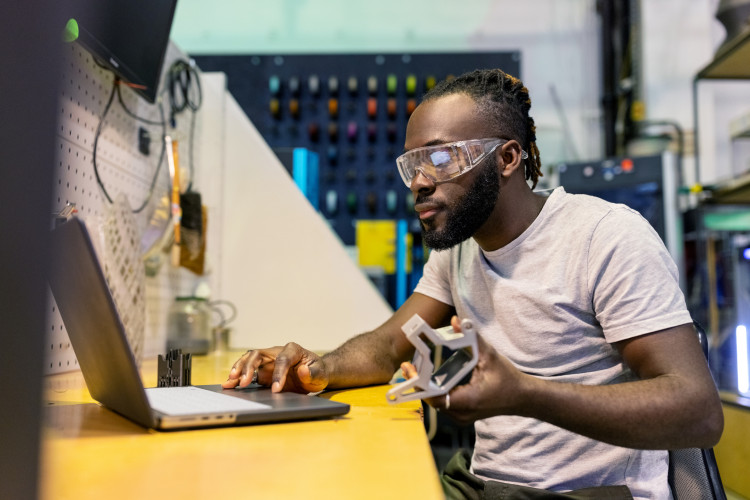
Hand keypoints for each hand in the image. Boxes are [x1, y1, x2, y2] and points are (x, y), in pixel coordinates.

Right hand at [222, 342, 328, 393]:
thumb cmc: (318, 372)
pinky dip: (238, 377)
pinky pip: (248, 372)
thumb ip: (313, 372)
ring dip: (239, 369)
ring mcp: (268, 361)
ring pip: (249, 360)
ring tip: (231, 380)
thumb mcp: (320, 374)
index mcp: (292, 350)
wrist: (314, 375)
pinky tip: (229, 384)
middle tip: (243, 382)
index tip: (276, 389)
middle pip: (259, 354)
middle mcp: (277, 352)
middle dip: (249, 367)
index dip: (278, 373)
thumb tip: (302, 370)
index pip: (282, 359)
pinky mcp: (262, 371)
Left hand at [401, 316, 526, 424]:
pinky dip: (435, 392)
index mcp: (468, 401)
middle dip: (419, 383)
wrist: (522, 398)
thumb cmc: (508, 378)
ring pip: (436, 404)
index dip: (420, 385)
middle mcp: (462, 413)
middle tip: (409, 366)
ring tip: (416, 371)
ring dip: (426, 388)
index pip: (435, 397)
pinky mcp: (462, 415)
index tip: (411, 370)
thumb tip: (456, 321)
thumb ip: (472, 337)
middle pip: (431, 400)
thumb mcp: (490, 355)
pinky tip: (430, 379)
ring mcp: (461, 417)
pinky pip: (443, 405)